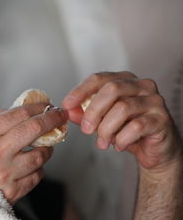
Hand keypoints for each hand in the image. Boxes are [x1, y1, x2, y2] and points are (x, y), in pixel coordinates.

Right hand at [0, 104, 67, 204]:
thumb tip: (19, 110)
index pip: (20, 114)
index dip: (38, 107)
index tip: (48, 105)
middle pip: (34, 129)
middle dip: (52, 119)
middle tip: (60, 116)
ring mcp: (6, 172)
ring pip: (40, 155)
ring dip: (47, 148)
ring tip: (45, 145)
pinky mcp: (12, 191)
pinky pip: (36, 176)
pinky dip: (38, 169)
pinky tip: (31, 165)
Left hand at [62, 71, 181, 170]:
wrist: (155, 151)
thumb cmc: (128, 130)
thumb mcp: (102, 120)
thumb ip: (85, 113)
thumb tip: (69, 111)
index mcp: (125, 80)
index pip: (99, 78)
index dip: (80, 91)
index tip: (67, 105)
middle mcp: (142, 86)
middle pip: (111, 89)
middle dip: (93, 111)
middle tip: (86, 129)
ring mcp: (154, 101)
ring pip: (123, 108)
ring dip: (106, 128)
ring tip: (102, 142)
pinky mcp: (161, 119)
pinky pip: (136, 126)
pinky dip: (122, 138)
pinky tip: (119, 145)